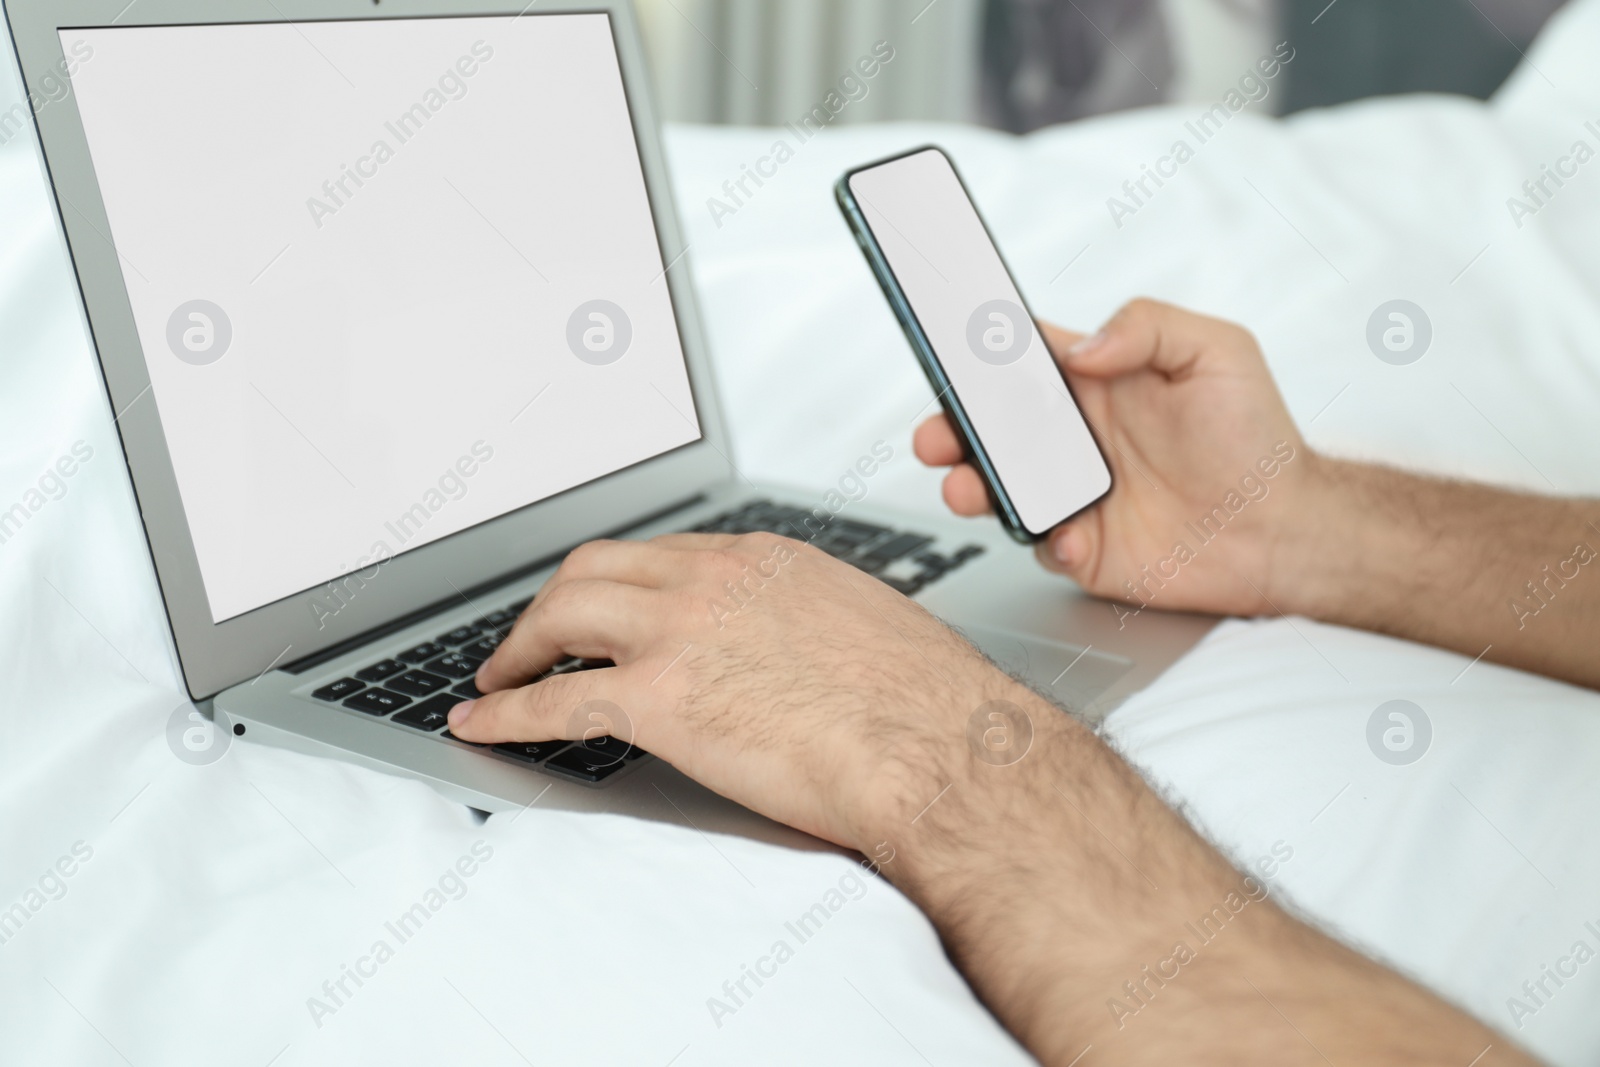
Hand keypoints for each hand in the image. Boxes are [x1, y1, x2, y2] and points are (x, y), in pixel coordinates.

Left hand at [448, 534, 1018, 848]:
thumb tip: (794, 651)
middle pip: (593, 570)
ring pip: (561, 617)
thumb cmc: (921, 702)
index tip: (599, 607)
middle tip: (533, 638)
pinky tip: (482, 724)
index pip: (660, 555)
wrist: (936, 747)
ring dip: (517, 648)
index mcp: (761, 559)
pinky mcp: (656, 701)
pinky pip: (553, 702)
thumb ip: (804, 622)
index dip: (616, 584)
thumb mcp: (862, 627)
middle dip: (550, 603)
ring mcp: (677, 634)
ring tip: (497, 678)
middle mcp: (710, 580)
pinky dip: (505, 712)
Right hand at [913, 298, 1320, 616]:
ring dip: (971, 485)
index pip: (1020, 359)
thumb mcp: (1217, 352)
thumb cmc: (1257, 438)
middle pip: (989, 427)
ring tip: (967, 487)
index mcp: (1094, 383)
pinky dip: (1046, 540)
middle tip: (937, 435)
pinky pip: (1042, 545)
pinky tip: (1072, 533)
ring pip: (996, 488)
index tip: (946, 350)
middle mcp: (1074, 438)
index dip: (979, 353)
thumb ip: (1146, 327)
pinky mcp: (1082, 547)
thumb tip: (1080, 348)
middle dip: (950, 428)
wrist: (1285, 531)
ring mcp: (1072, 494)